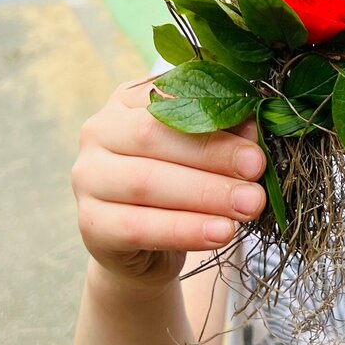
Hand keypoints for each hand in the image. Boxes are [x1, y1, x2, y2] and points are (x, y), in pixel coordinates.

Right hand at [71, 81, 266, 290]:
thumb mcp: (205, 150)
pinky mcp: (89, 223)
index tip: (257, 149)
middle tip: (257, 175)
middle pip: (154, 138)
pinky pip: (138, 227)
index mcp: (128, 100)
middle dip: (212, 157)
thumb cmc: (183, 181)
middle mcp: (98, 131)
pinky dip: (184, 231)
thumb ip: (224, 131)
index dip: (216, 122)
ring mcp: (87, 177)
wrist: (149, 244)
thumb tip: (254, 126)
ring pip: (146, 183)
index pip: (170, 102)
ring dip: (205, 195)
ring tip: (248, 207)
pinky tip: (221, 233)